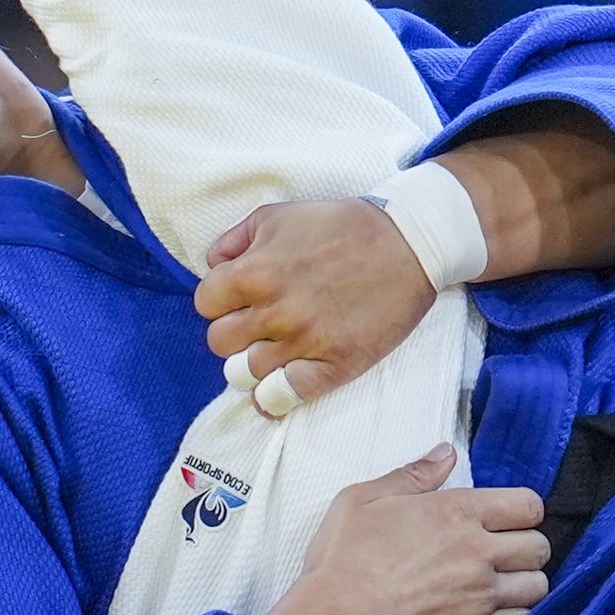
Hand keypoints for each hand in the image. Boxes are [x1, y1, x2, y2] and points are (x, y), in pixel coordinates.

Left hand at [196, 198, 435, 411]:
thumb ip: (235, 240)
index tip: (238, 299)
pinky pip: (281, 398)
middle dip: (233, 332)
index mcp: (255, 272)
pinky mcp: (333, 366)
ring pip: (245, 373)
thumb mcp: (279, 215)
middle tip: (256, 324)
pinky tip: (277, 390)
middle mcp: (274, 311)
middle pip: (219, 342)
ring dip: (252, 363)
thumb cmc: (343, 225)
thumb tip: (214, 265)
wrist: (409, 243)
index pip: (205, 304)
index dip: (219, 301)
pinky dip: (272, 398)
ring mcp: (303, 343)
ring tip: (272, 351)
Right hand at [282, 446, 549, 614]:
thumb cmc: (343, 560)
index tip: (509, 520)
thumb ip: (413, 474)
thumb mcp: (364, 500)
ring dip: (524, 585)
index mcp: (457, 512)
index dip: (522, 511)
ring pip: (536, 588)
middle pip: (538, 547)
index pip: (527, 505)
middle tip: (505, 555)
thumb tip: (447, 454)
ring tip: (503, 587)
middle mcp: (478, 553)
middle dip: (527, 548)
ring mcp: (481, 597)